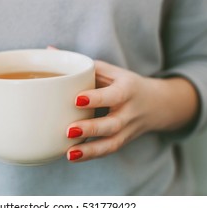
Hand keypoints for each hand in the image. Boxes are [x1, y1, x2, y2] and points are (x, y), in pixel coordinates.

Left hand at [66, 60, 198, 161]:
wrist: (156, 104)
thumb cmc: (125, 83)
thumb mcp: (111, 70)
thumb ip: (84, 65)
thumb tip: (50, 50)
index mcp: (127, 89)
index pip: (113, 95)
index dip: (96, 98)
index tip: (76, 99)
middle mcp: (129, 112)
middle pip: (113, 124)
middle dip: (91, 129)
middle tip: (69, 130)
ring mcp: (128, 129)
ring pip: (112, 143)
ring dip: (91, 151)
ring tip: (69, 154)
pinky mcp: (123, 141)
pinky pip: (108, 150)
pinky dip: (91, 155)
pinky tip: (73, 156)